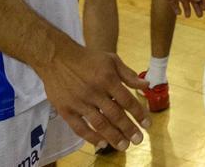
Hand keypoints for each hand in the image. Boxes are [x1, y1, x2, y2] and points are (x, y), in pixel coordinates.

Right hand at [35, 39, 149, 152]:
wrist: (57, 57)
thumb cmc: (87, 58)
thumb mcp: (111, 60)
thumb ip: (129, 74)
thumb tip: (146, 85)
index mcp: (108, 79)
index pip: (127, 100)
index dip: (138, 114)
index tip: (147, 125)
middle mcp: (95, 92)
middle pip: (115, 115)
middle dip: (128, 129)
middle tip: (138, 140)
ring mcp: (79, 102)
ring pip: (99, 123)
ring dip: (113, 136)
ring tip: (124, 146)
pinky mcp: (66, 110)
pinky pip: (79, 127)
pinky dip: (91, 137)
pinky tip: (101, 143)